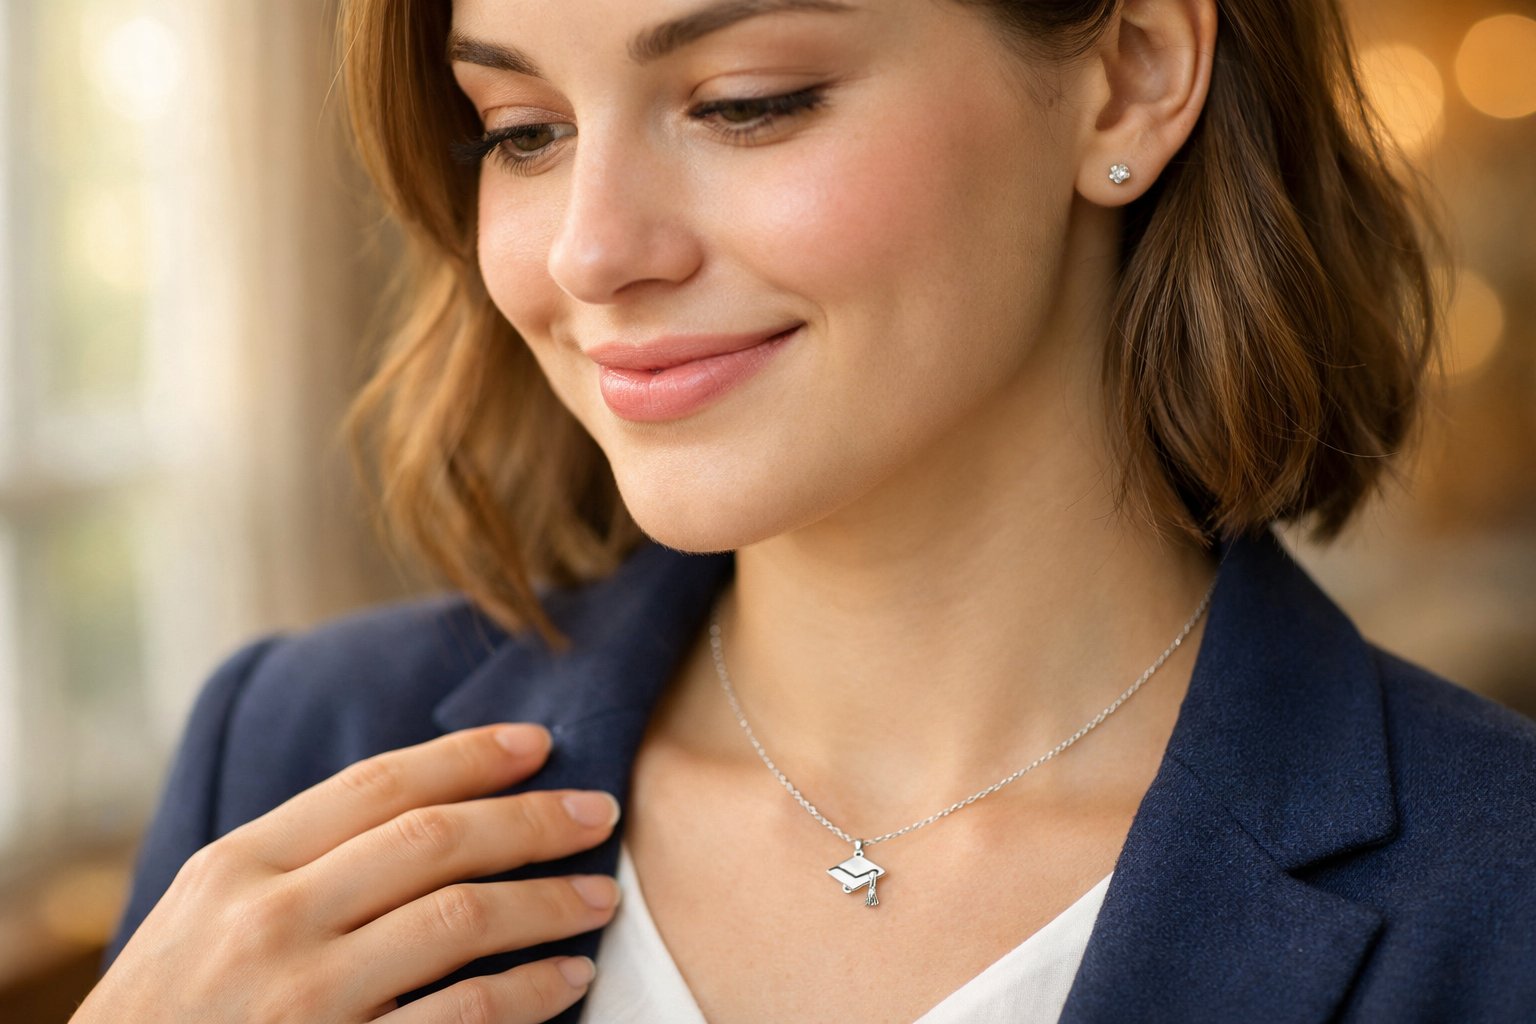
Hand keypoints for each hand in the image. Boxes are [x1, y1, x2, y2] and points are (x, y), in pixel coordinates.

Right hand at [75, 724, 620, 1023]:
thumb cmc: (166, 1015)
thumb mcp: (201, 916)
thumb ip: (293, 861)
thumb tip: (414, 808)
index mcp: (237, 865)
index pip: (377, 786)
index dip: (468, 756)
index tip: (539, 742)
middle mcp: (269, 920)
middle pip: (433, 840)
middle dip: (531, 819)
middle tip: (600, 811)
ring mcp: (304, 997)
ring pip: (460, 919)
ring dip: (548, 903)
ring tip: (600, 895)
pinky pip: (461, 1015)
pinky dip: (528, 992)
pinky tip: (568, 979)